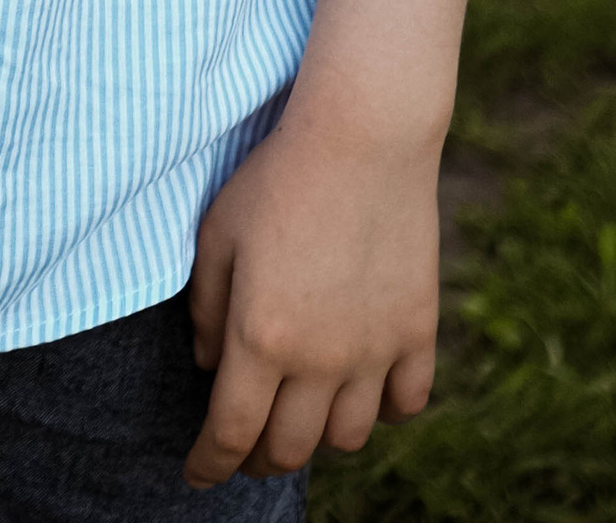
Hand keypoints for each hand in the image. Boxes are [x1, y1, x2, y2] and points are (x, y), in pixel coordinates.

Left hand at [183, 114, 440, 485]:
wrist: (362, 138)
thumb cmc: (277, 179)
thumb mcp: (217, 234)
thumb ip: (206, 308)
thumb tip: (209, 366)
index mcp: (262, 336)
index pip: (231, 431)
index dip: (209, 463)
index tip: (196, 476)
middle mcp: (322, 359)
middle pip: (290, 447)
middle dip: (258, 459)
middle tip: (244, 449)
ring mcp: (376, 351)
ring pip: (348, 438)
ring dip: (318, 438)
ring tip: (299, 417)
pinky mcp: (418, 333)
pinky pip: (405, 405)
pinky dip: (382, 413)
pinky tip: (360, 394)